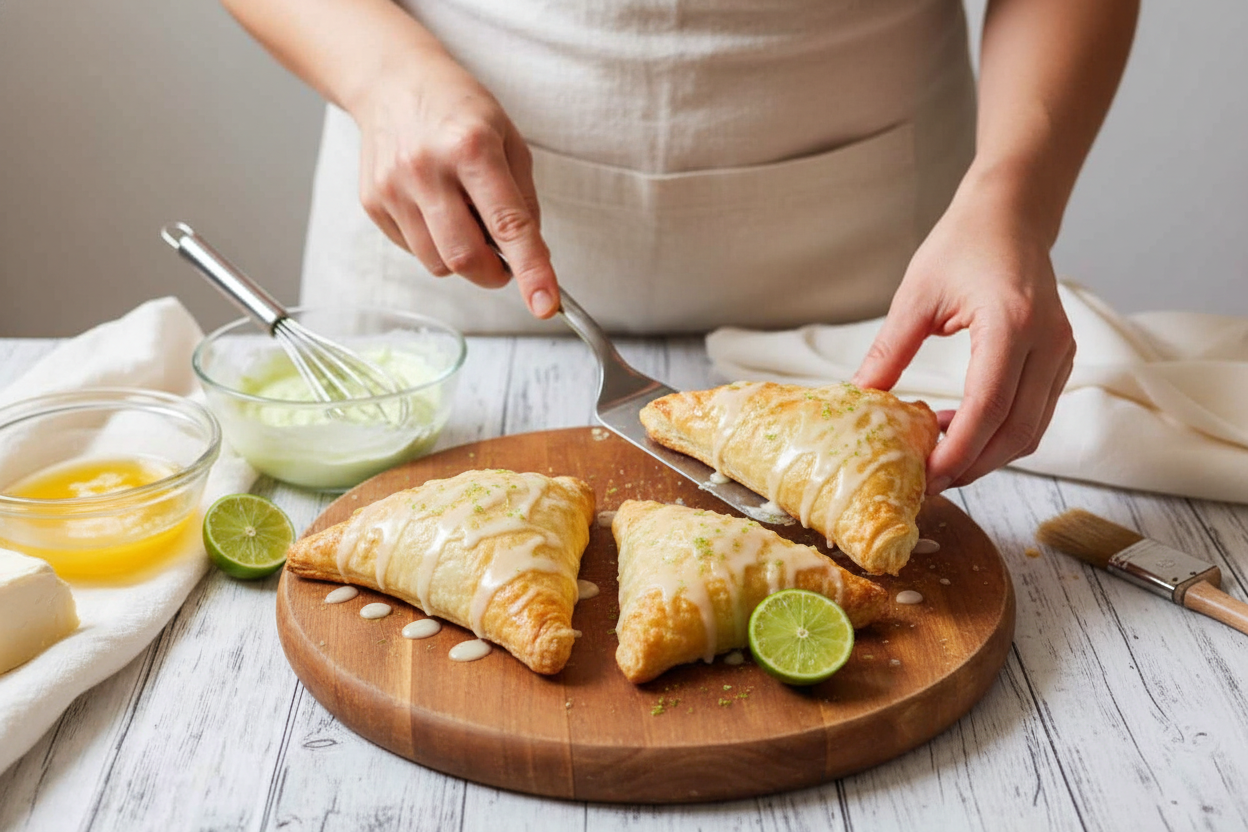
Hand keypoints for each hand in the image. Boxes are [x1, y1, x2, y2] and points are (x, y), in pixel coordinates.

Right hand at [350, 52, 558, 317]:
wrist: (393, 81)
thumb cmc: (459, 109)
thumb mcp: (509, 140)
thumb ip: (523, 202)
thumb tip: (532, 258)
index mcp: (471, 147)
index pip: (508, 224)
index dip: (531, 270)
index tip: (545, 305)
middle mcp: (427, 168)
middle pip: (464, 258)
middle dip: (493, 274)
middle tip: (503, 261)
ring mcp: (393, 187)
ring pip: (437, 263)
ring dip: (461, 258)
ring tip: (463, 216)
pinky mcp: (372, 202)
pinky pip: (413, 250)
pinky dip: (434, 243)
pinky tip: (434, 207)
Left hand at [852, 187, 1074, 493]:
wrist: (1011, 214)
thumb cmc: (962, 244)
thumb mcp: (915, 295)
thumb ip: (890, 351)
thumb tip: (860, 398)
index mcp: (1010, 323)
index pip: (989, 406)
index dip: (958, 450)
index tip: (927, 476)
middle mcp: (1046, 341)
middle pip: (1017, 431)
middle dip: (972, 466)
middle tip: (928, 482)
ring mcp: (1061, 351)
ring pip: (1032, 430)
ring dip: (987, 454)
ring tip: (938, 457)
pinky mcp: (1061, 358)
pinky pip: (1036, 413)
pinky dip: (1001, 433)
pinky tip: (959, 427)